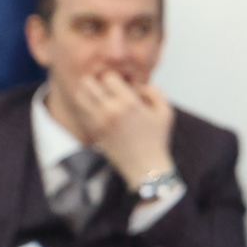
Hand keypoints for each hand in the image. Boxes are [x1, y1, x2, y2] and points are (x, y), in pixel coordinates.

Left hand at [71, 70, 174, 186]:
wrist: (145, 169)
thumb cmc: (157, 140)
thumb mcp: (166, 112)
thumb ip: (154, 92)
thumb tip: (138, 86)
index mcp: (129, 103)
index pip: (108, 77)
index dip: (114, 78)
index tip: (120, 85)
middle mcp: (111, 111)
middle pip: (88, 83)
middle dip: (95, 81)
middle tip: (103, 87)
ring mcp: (99, 123)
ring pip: (80, 97)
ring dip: (87, 93)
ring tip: (97, 97)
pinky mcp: (94, 133)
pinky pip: (81, 112)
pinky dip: (86, 107)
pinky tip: (97, 111)